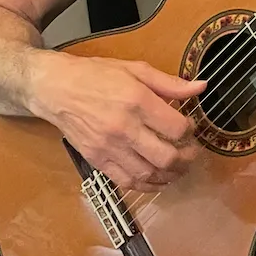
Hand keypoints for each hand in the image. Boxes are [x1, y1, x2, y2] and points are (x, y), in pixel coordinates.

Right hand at [27, 52, 205, 194]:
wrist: (55, 88)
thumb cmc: (96, 75)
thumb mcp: (135, 69)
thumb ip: (170, 83)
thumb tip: (200, 87)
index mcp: (136, 101)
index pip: (176, 128)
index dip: (191, 131)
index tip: (190, 127)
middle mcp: (124, 128)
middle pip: (166, 157)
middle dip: (187, 159)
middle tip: (192, 152)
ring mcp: (109, 148)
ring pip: (148, 175)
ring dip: (170, 175)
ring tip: (179, 167)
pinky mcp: (97, 160)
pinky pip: (127, 182)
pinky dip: (147, 185)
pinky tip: (157, 179)